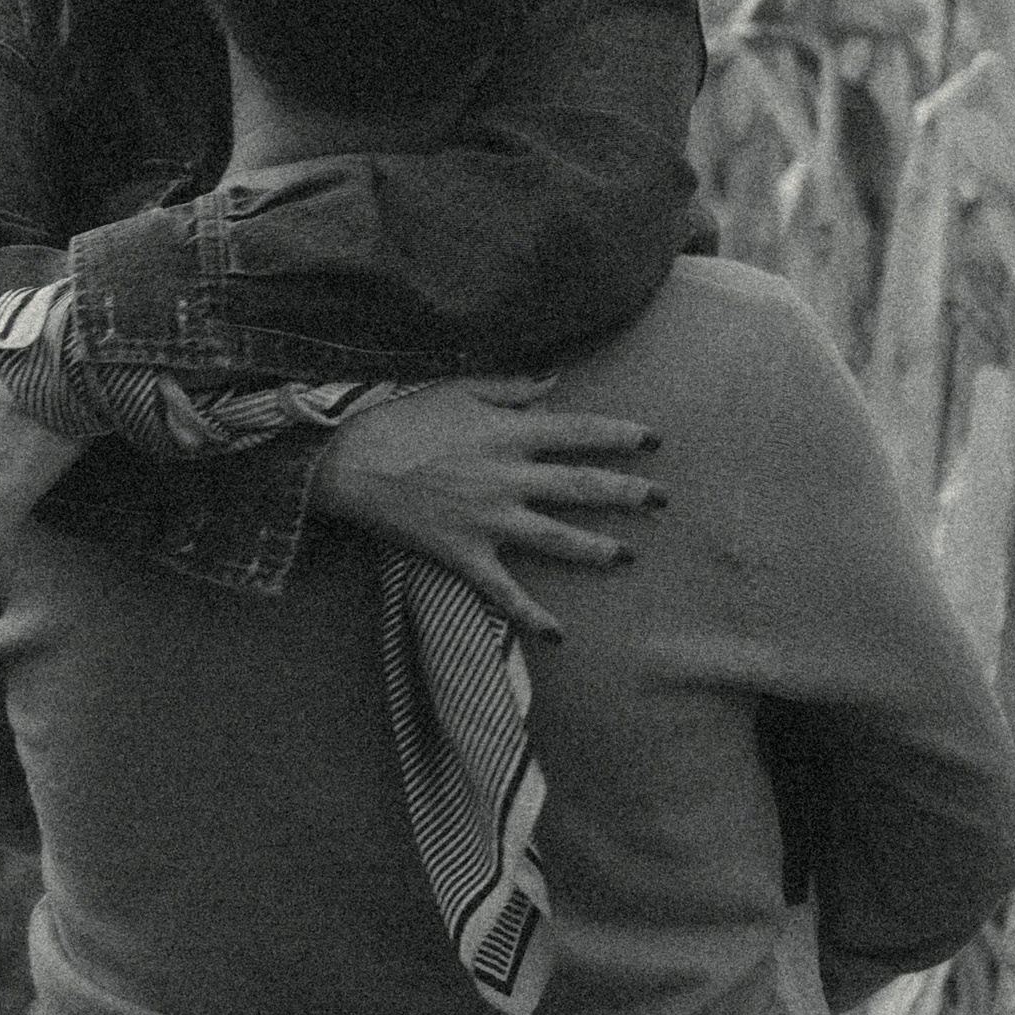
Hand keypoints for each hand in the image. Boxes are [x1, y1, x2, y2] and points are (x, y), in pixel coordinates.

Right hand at [308, 380, 665, 644]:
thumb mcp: (457, 390)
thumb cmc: (401, 420)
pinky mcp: (465, 554)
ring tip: (628, 556)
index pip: (580, 432)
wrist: (350, 463)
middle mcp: (508, 477)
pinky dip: (532, 616)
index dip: (622, 436)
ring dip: (597, 548)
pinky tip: (559, 635)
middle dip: (629, 494)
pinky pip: (505, 592)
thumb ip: (511, 387)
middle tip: (664, 500)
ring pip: (557, 538)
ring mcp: (490, 519)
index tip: (654, 440)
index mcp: (509, 433)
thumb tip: (553, 379)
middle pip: (582, 486)